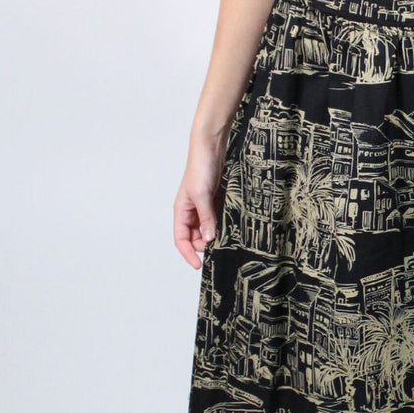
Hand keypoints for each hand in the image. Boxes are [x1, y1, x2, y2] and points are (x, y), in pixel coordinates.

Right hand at [173, 136, 227, 269]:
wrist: (212, 147)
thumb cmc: (200, 167)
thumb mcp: (202, 195)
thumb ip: (206, 217)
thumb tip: (209, 239)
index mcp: (182, 211)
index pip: (180, 239)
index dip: (188, 253)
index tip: (199, 265)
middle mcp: (192, 211)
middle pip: (196, 237)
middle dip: (206, 244)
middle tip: (220, 247)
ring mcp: (205, 206)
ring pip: (209, 229)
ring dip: (217, 234)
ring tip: (228, 238)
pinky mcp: (217, 201)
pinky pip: (219, 218)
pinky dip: (224, 224)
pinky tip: (232, 227)